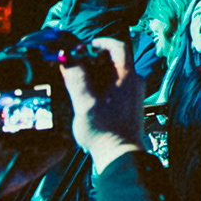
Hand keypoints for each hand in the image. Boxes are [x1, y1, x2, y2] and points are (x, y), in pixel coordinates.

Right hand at [61, 38, 144, 171]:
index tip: (82, 47)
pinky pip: (114, 87)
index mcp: (128, 77)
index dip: (100, 43)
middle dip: (92, 59)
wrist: (120, 157)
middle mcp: (134, 83)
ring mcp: (132, 95)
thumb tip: (66, 58)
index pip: (119, 47)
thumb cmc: (105, 131)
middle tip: (72, 64)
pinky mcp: (128, 106)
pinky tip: (84, 97)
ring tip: (74, 81)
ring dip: (94, 73)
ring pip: (113, 74)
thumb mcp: (85, 104)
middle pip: (114, 60)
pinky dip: (99, 85)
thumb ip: (76, 79)